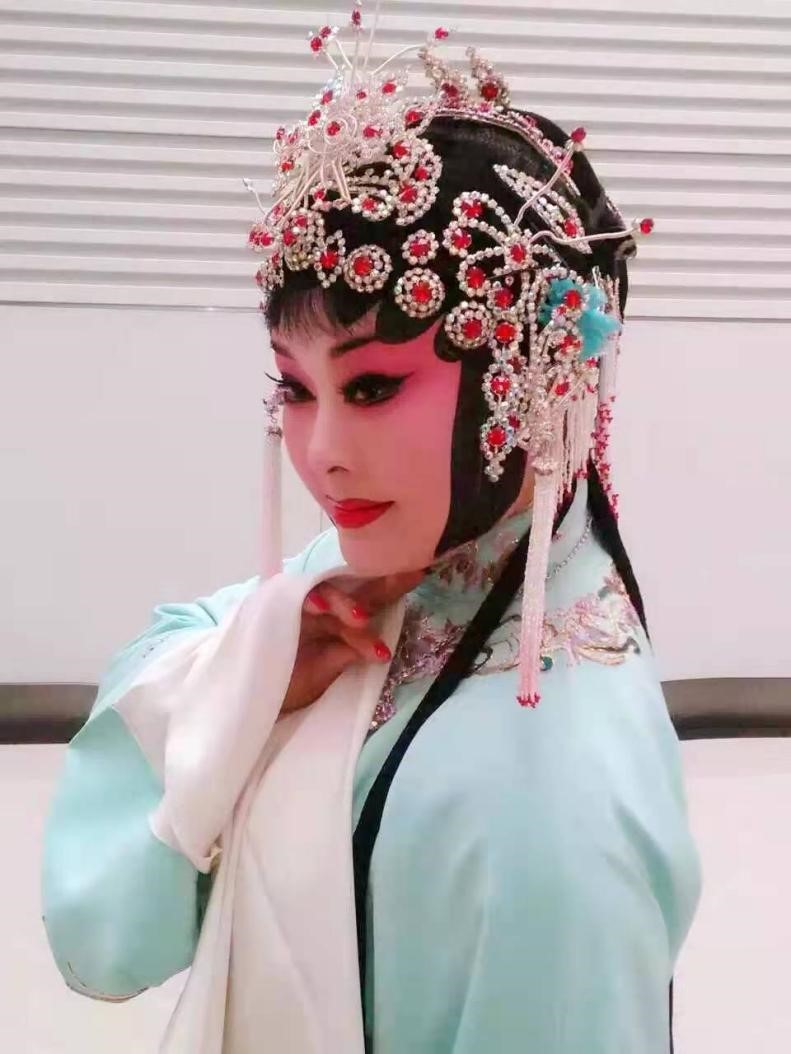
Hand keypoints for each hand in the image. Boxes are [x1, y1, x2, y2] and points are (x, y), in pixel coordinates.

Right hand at [280, 569, 425, 714]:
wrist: (246, 699)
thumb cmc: (288, 684)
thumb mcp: (326, 672)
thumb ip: (347, 654)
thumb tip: (376, 646)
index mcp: (337, 621)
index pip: (370, 598)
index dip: (393, 584)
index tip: (422, 571)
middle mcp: (319, 608)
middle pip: (354, 587)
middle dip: (381, 581)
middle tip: (411, 576)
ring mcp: (296, 607)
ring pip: (326, 594)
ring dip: (344, 603)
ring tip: (361, 617)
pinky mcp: (271, 610)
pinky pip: (292, 601)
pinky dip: (307, 603)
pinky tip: (320, 608)